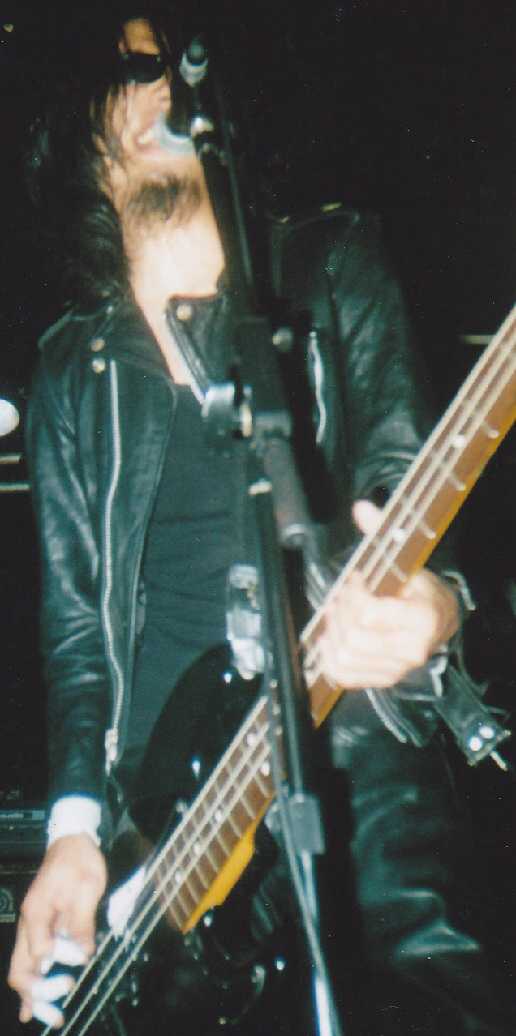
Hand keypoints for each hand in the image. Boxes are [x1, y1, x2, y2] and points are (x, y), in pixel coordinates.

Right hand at [8, 834, 106, 1026]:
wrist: (71, 842)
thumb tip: (84, 953)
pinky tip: (32, 1009)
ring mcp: (31, 929)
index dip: (61, 958)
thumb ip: (82, 921)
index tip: (82, 955)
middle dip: (39, 992)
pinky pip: (29, 964)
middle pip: (21, 970)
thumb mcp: (87, 886)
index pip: (40, 950)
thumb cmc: (78, 861)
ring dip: (35, 996)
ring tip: (52, 1018)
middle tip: (65, 994)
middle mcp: (29, 924)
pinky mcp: (40, 931)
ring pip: (22, 971)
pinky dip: (31, 988)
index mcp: (36, 912)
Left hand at [319, 499, 458, 689]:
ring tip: (338, 612)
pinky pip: (343, 676)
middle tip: (343, 595)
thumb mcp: (406, 559)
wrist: (440, 619)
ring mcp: (397, 669)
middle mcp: (411, 650)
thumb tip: (362, 508)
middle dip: (340, 611)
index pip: (369, 613)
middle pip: (352, 637)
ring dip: (332, 631)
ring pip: (343, 657)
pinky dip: (328, 657)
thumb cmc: (420, 589)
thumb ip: (382, 534)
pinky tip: (331, 636)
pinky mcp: (382, 679)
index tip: (357, 580)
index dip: (354, 593)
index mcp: (422, 619)